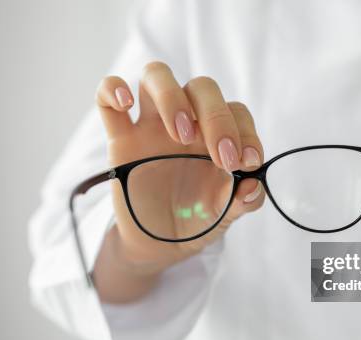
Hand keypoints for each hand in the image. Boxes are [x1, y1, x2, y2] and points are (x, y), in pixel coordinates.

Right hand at [93, 62, 264, 301]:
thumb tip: (253, 186)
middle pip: (202, 88)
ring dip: (171, 97)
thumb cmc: (198, 219)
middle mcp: (187, 121)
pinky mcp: (121, 139)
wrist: (161, 242)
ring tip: (181, 135)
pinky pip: (107, 99)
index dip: (246, 132)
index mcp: (216, 134)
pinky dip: (112, 88)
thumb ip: (244, 200)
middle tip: (222, 157)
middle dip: (216, 117)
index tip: (248, 163)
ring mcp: (152, 126)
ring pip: (156, 76)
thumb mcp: (225, 214)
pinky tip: (125, 102)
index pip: (236, 112)